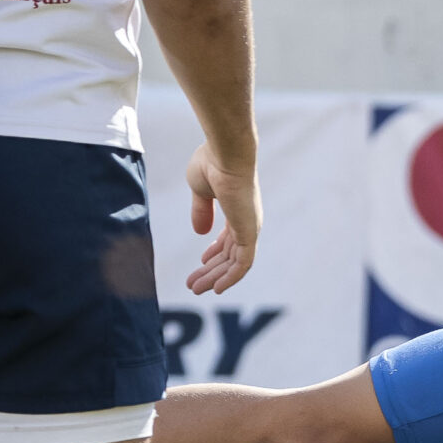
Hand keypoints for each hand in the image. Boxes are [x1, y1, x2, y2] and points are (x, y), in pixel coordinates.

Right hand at [184, 142, 261, 293]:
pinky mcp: (250, 234)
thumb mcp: (200, 190)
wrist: (225, 154)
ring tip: (196, 289)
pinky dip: (231, 278)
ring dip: (215, 278)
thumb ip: (201, 211)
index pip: (229, 237)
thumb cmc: (211, 163)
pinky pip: (243, 264)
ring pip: (234, 263)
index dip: (216, 251)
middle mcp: (246, 220)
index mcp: (237, 209)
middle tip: (193, 284)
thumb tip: (199, 232)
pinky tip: (217, 289)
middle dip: (211, 270)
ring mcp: (249, 228)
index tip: (202, 261)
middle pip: (230, 254)